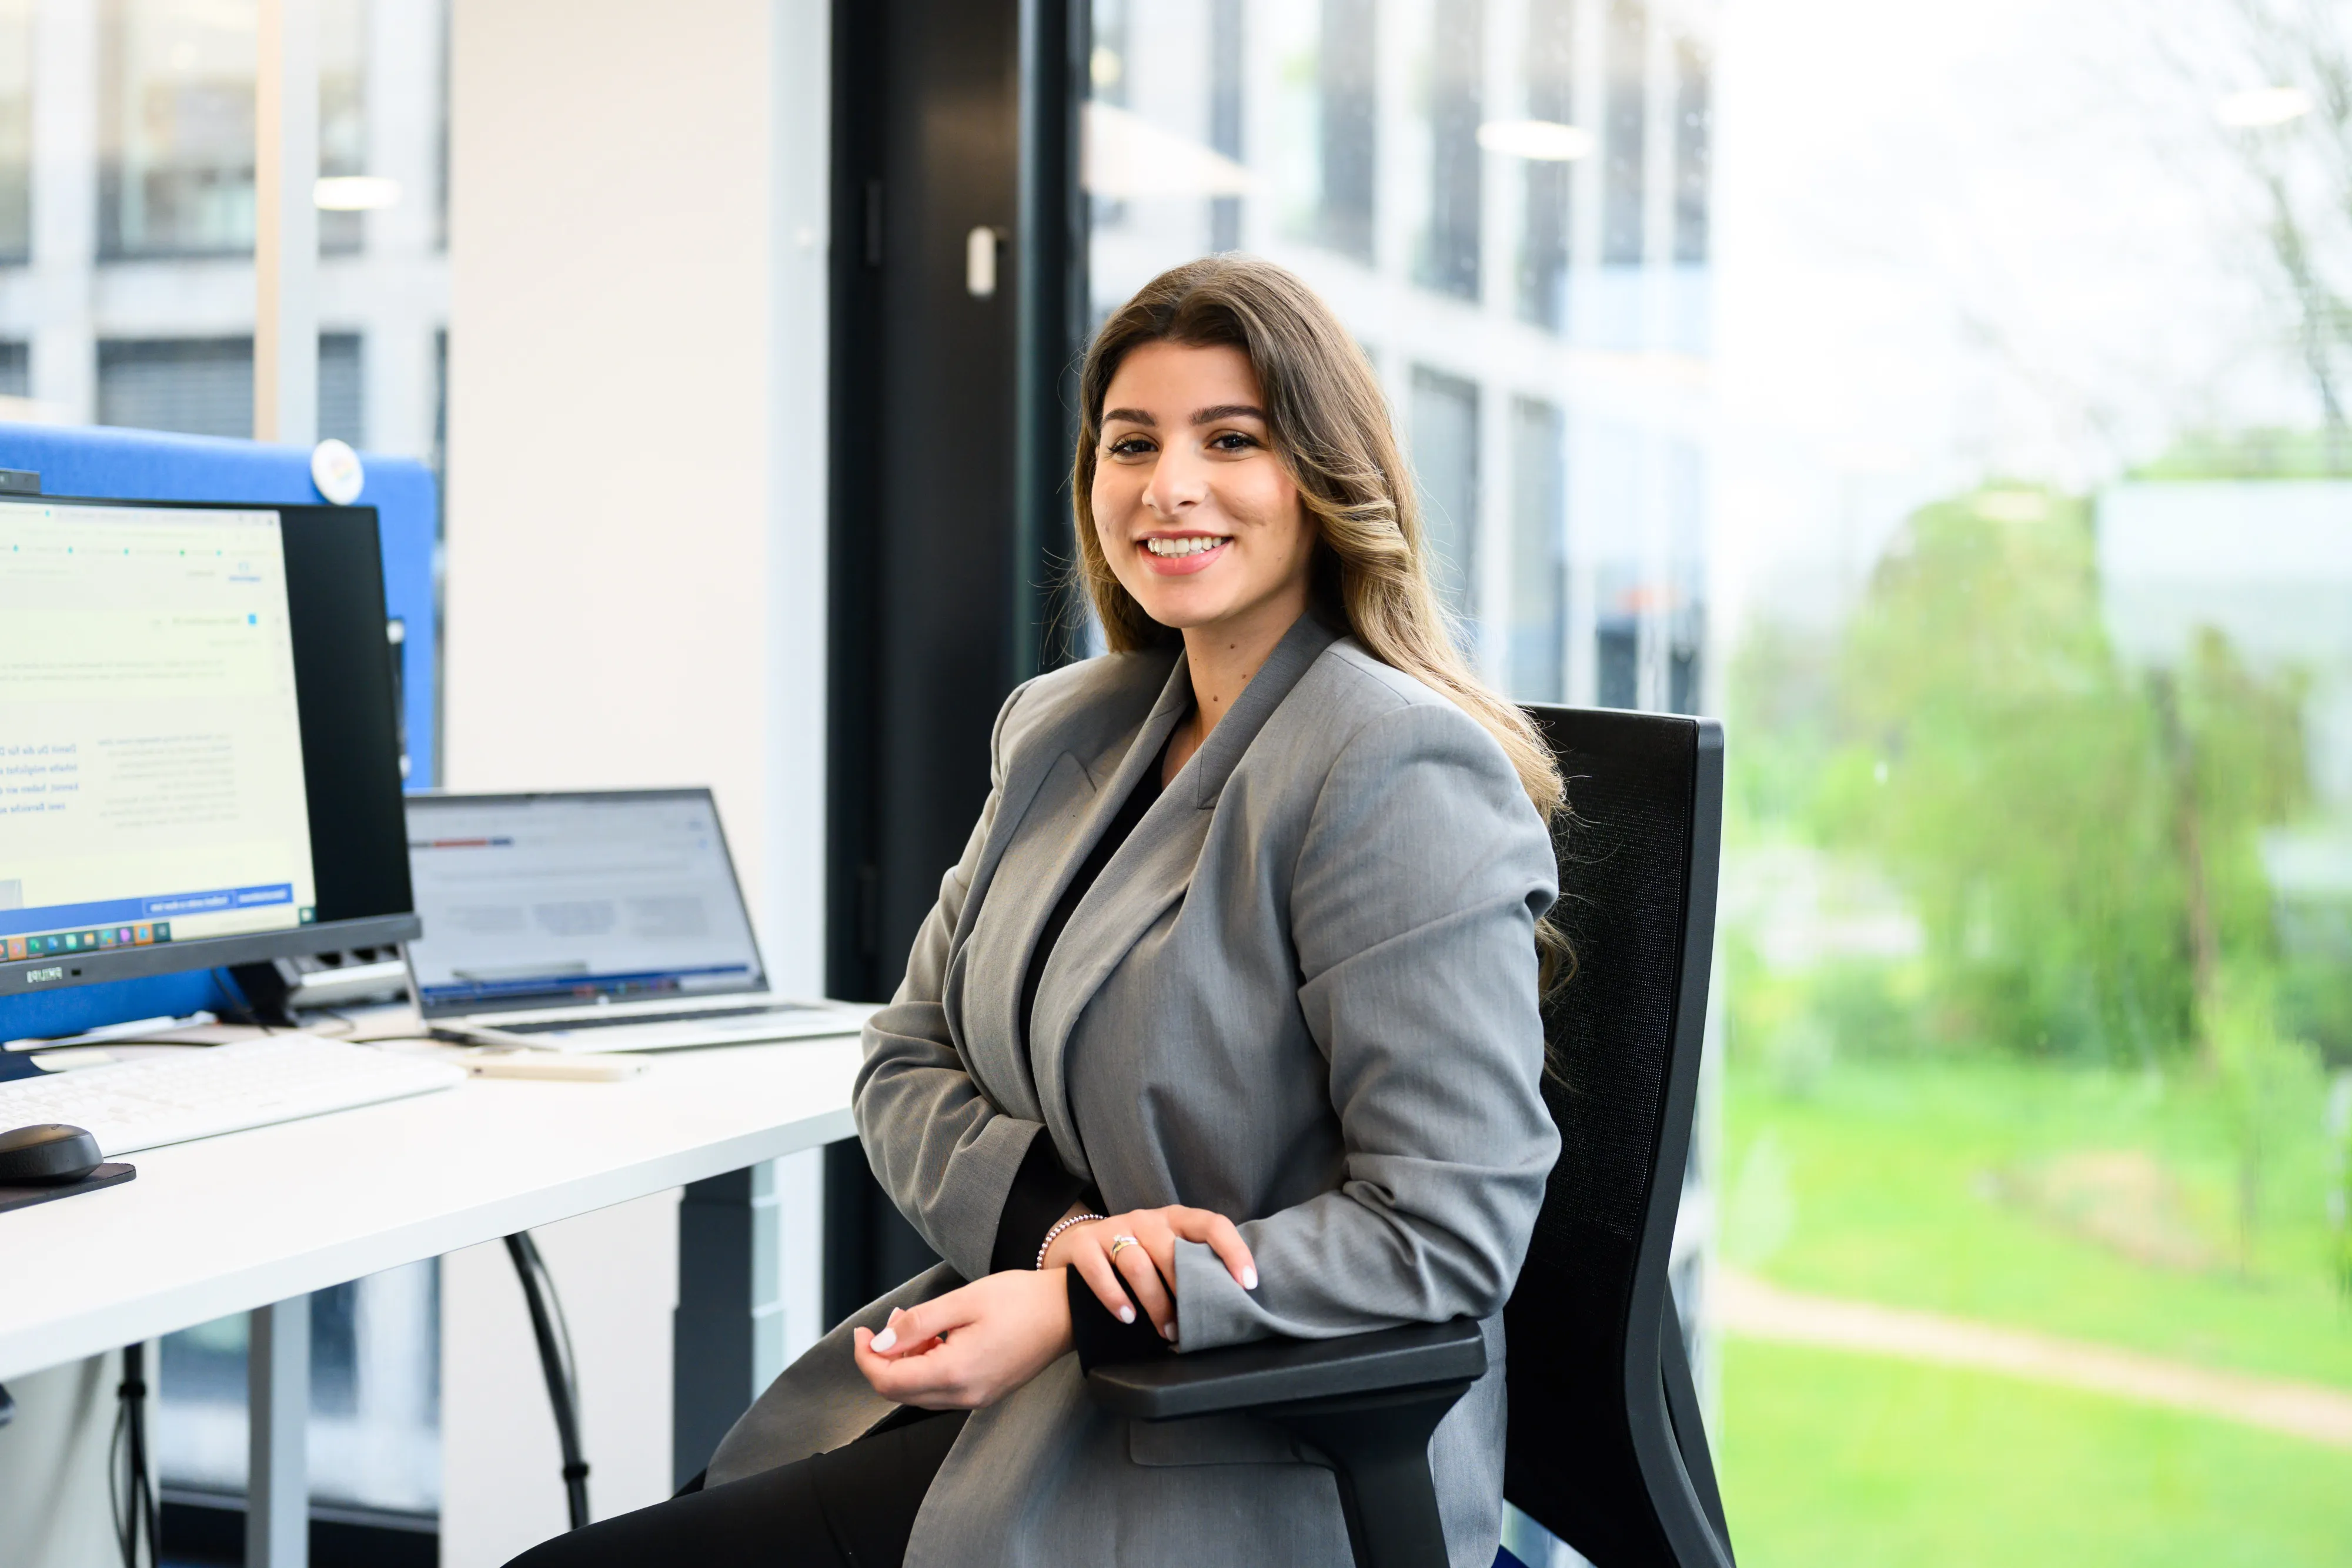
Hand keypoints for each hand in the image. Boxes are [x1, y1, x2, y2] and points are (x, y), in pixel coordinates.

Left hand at [852, 1268, 1072, 1409]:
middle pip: (900, 1392)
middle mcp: (965, 1395)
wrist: (1068, 1312)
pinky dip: (928, 1366)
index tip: (863, 1332)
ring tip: (918, 1323)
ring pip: (920, 1392)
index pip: (889, 1381)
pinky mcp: (986, 1393)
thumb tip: (880, 1342)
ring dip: (907, 1361)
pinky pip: (942, 1389)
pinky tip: (938, 1337)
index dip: (866, 1358)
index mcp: (956, 1373)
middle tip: (891, 1321)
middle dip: (885, 1358)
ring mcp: (977, 1398)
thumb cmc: (1021, 1300)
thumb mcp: (963, 1300)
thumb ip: (918, 1323)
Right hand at [1042, 1205, 1256, 1341]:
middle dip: (1185, 1292)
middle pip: (1171, 1251)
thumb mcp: (1167, 1256)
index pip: (1212, 1224)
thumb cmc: (1137, 1261)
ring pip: (1138, 1264)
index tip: (1248, 1283)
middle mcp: (1146, 1219)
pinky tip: (1128, 1318)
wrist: (1078, 1250)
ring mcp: (1113, 1229)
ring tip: (1166, 1332)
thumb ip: (1191, 1268)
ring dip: (1155, 1303)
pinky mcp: (1084, 1245)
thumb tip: (1228, 1306)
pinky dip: (1115, 1297)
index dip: (1233, 1251)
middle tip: (1190, 1327)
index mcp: (1175, 1219)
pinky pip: (1101, 1271)